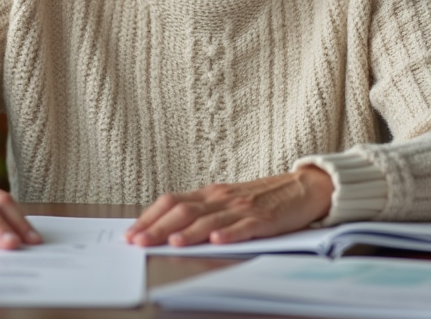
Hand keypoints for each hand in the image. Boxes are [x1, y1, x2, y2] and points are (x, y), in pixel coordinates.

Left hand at [124, 166, 334, 246]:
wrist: (301, 188)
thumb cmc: (260, 198)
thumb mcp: (225, 200)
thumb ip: (200, 211)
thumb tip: (165, 228)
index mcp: (209, 194)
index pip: (171, 201)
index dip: (149, 217)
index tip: (130, 232)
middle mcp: (221, 198)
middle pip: (184, 210)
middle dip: (158, 227)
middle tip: (138, 242)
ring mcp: (242, 208)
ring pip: (210, 219)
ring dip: (189, 232)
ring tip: (172, 243)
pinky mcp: (264, 219)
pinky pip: (245, 227)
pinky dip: (230, 233)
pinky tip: (218, 240)